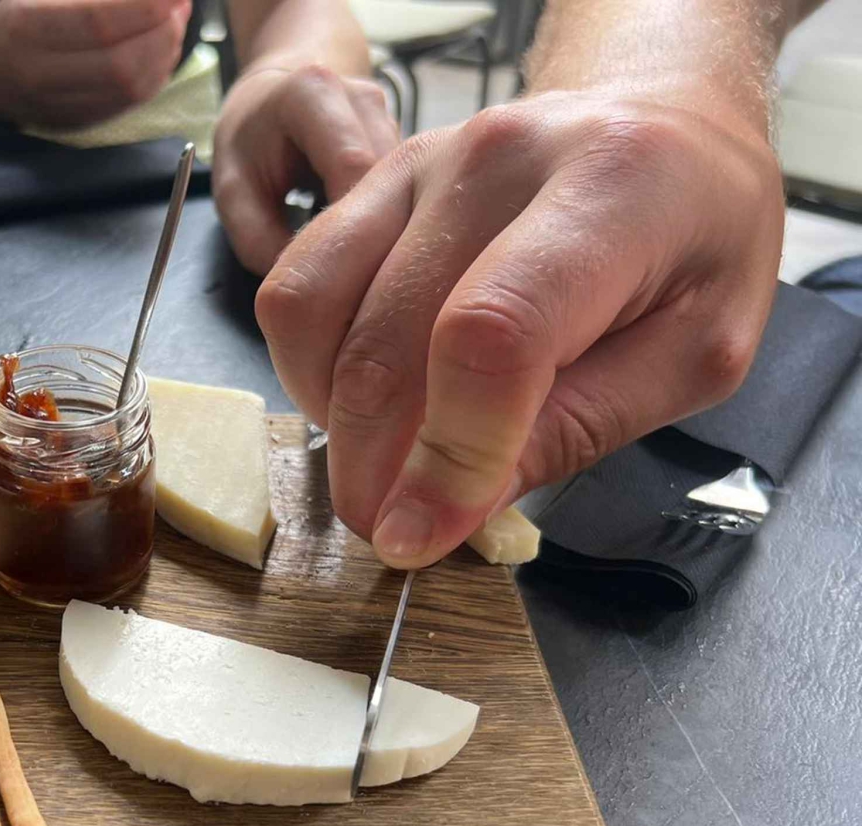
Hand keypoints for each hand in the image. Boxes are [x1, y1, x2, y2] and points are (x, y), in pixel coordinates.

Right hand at [0, 0, 191, 127]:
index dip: (146, 6)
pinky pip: (126, 106)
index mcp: (26, 26)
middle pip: (120, 63)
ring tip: (174, 26)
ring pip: (129, 90)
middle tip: (179, 8)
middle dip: (163, 34)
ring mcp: (57, 103)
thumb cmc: (13, 18)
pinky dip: (154, 77)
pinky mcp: (74, 121)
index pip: (99, 21)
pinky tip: (161, 53)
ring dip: (164, 56)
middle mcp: (40, 72)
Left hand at [213, 64, 397, 273]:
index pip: (354, 167)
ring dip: (390, 234)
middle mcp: (364, 98)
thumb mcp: (233, 192)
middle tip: (355, 291)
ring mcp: (392, 117)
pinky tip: (375, 254)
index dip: (354, 228)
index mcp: (313, 94)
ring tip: (364, 275)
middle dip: (377, 237)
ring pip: (410, 189)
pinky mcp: (408, 141)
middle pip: (392, 179)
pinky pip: (411, 191)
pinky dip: (394, 225)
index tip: (342, 279)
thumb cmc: (248, 144)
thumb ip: (258, 239)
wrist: (272, 101)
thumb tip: (305, 290)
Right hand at [254, 91, 783, 567]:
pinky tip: (359, 402)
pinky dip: (309, 366)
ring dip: (330, 417)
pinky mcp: (371, 179)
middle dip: (373, 466)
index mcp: (611, 190)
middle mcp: (499, 157)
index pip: (491, 336)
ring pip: (315, 310)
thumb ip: (581, 427)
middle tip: (391, 532)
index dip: (447, 454)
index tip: (422, 536)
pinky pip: (293, 284)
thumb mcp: (696, 353)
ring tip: (379, 464)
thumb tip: (456, 507)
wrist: (663, 125)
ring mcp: (419, 161)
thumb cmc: (694, 245)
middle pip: (388, 338)